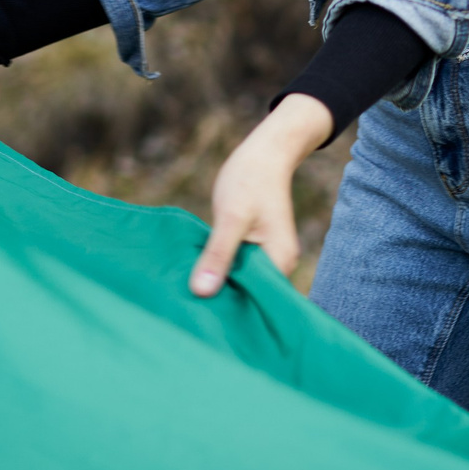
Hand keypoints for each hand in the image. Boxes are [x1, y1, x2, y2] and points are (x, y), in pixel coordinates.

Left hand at [190, 94, 333, 297]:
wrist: (265, 152)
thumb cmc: (250, 180)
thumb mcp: (230, 217)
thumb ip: (218, 254)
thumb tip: (202, 292)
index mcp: (279, 261)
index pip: (256, 300)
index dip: (230, 309)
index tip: (201, 317)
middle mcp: (278, 263)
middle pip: (249, 294)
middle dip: (223, 298)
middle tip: (189, 309)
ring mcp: (267, 256)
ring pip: (240, 280)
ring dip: (219, 284)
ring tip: (190, 295)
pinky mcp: (254, 248)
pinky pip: (237, 267)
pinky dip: (220, 270)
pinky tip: (199, 273)